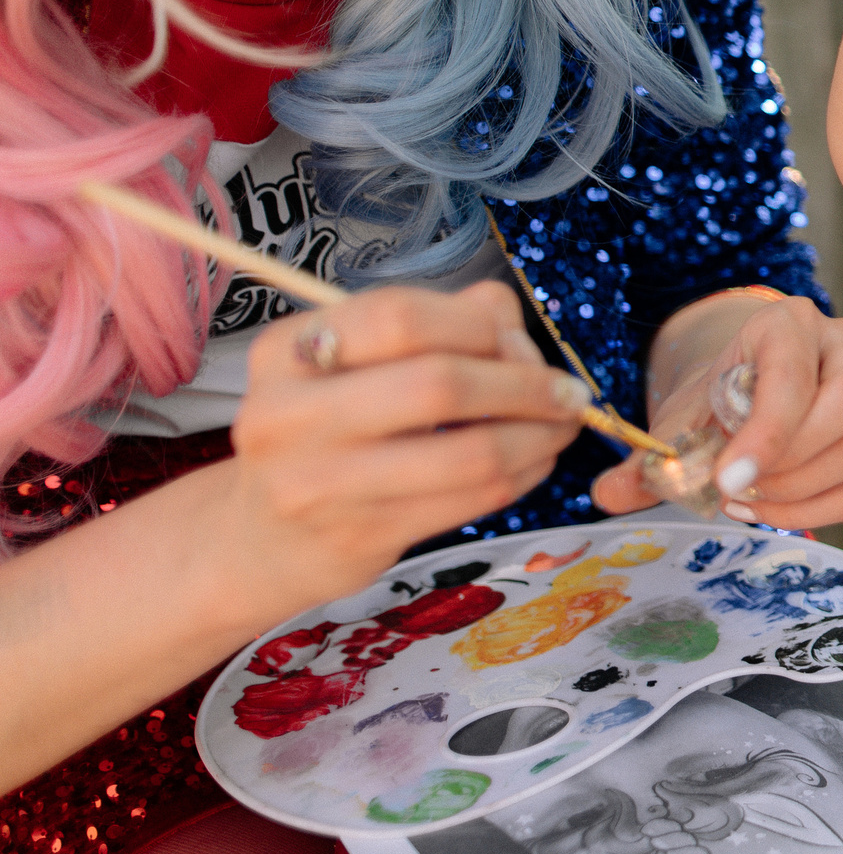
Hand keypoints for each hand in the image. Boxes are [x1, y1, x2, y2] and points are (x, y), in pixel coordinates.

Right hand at [223, 282, 588, 613]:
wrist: (263, 538)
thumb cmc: (329, 432)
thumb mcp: (354, 364)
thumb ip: (436, 322)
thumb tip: (508, 319)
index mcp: (288, 351)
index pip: (400, 316)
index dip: (478, 325)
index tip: (521, 343)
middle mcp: (288, 414)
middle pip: (438, 383)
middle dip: (525, 384)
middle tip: (567, 393)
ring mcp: (319, 483)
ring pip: (468, 452)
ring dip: (538, 437)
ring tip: (562, 428)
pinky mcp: (359, 537)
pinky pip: (469, 500)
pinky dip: (522, 475)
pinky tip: (534, 462)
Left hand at [590, 292, 842, 530]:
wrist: (754, 383)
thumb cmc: (720, 394)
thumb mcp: (682, 411)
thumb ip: (649, 453)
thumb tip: (607, 494)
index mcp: (790, 321)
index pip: (792, 377)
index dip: (764, 435)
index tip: (725, 480)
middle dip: (790, 464)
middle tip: (736, 489)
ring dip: (799, 492)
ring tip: (746, 499)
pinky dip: (816, 512)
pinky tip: (771, 508)